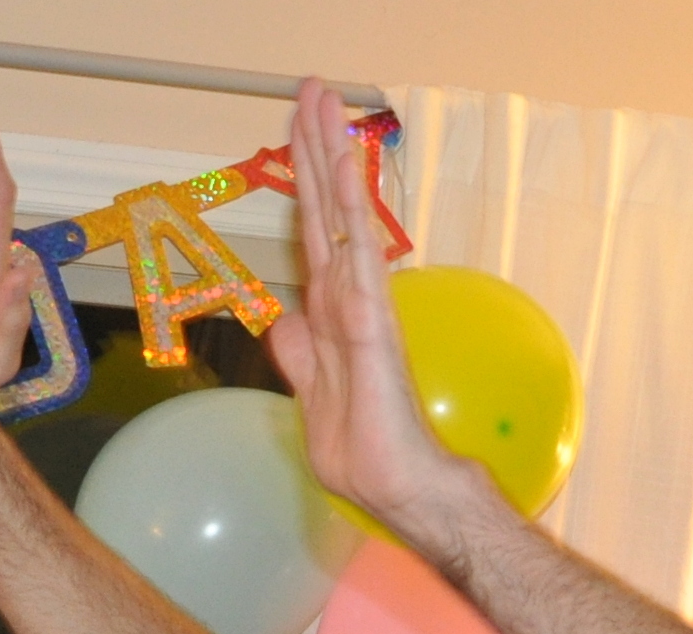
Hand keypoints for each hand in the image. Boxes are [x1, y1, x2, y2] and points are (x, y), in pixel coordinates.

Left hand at [264, 79, 484, 544]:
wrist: (404, 488)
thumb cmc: (367, 452)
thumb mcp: (314, 398)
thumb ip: (302, 356)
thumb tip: (288, 321)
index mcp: (331, 313)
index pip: (309, 235)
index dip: (300, 186)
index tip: (297, 135)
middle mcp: (347, 295)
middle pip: (323, 208)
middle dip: (313, 146)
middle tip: (312, 87)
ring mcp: (362, 301)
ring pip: (340, 214)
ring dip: (330, 155)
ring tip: (326, 99)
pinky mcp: (372, 317)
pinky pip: (358, 246)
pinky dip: (349, 202)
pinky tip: (345, 160)